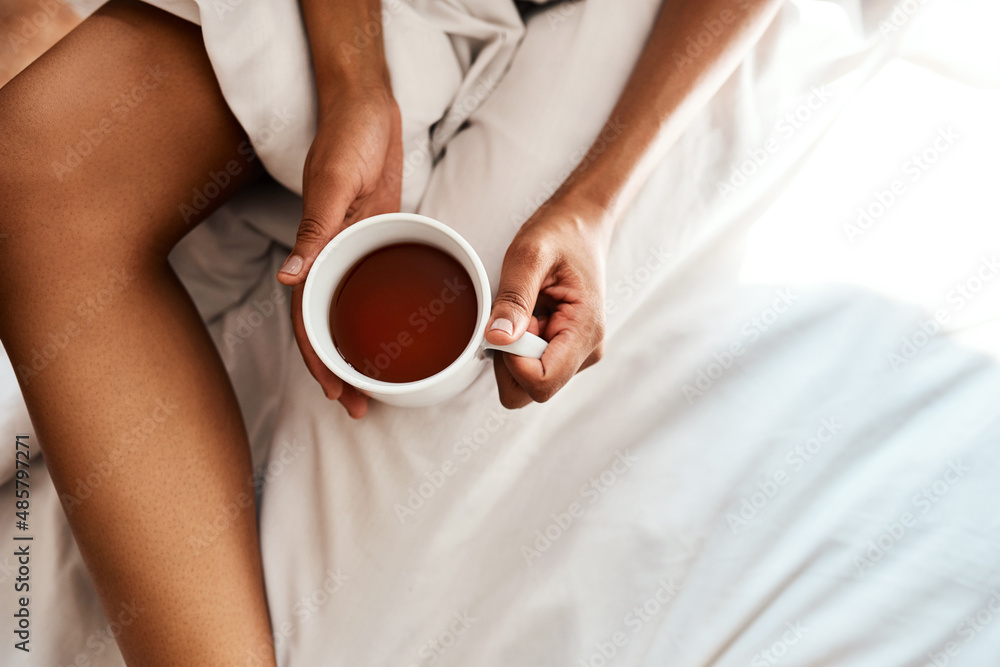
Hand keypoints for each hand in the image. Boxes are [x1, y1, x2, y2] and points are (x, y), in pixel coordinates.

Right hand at [278, 86, 402, 417]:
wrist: (366, 106)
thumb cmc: (347, 139)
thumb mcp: (333, 184)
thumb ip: (314, 230)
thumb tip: (287, 277)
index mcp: (314, 250)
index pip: (309, 318)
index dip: (318, 359)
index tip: (335, 392)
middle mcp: (329, 257)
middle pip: (327, 325)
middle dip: (339, 369)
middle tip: (359, 408)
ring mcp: (351, 250)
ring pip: (347, 312)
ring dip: (357, 350)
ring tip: (375, 386)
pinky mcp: (372, 237)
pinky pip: (369, 287)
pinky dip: (377, 315)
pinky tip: (396, 335)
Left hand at [485, 198, 609, 407]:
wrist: (582, 224)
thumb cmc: (560, 232)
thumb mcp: (530, 254)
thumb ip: (514, 297)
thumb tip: (497, 339)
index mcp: (585, 331)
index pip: (542, 382)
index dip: (512, 362)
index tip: (506, 326)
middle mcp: (586, 351)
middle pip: (531, 390)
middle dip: (509, 359)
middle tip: (513, 315)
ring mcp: (577, 353)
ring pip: (527, 380)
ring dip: (512, 350)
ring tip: (524, 309)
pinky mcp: (565, 350)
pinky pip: (529, 365)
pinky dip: (518, 344)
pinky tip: (528, 314)